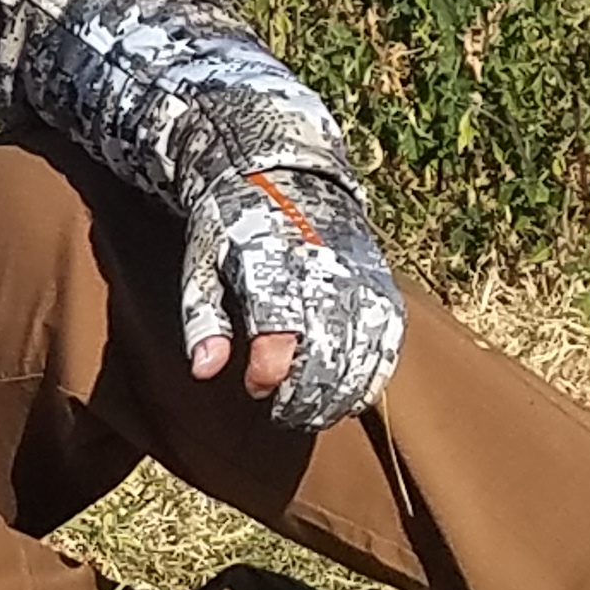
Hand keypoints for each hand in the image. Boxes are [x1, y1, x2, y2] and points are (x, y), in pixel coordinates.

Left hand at [177, 157, 401, 430]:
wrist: (285, 176)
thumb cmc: (233, 229)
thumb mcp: (200, 264)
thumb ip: (202, 320)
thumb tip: (204, 372)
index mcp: (269, 262)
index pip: (279, 327)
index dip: (270, 368)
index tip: (256, 386)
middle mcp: (321, 270)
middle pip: (326, 351)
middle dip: (305, 395)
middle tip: (283, 413)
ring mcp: (358, 276)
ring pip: (363, 352)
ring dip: (340, 394)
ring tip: (313, 411)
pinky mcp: (382, 282)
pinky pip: (389, 338)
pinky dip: (373, 373)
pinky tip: (351, 392)